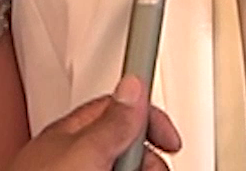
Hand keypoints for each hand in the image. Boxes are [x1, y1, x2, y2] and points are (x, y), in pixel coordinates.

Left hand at [8, 75, 181, 170]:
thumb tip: (134, 83)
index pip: (120, 107)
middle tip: (149, 170)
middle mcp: (76, 154)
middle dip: (146, 156)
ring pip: (121, 164)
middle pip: (127, 143)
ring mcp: (78, 170)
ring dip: (138, 168)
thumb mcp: (82, 152)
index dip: (148, 116)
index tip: (171, 136)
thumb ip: (111, 121)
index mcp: (74, 132)